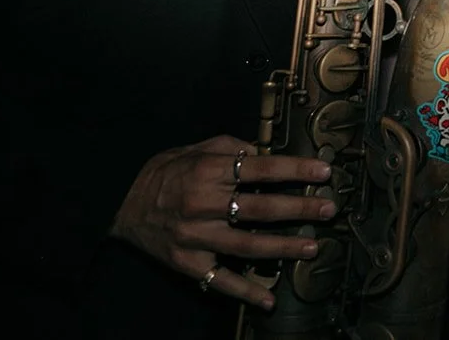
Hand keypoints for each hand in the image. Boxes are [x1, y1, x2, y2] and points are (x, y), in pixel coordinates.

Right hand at [110, 135, 334, 310]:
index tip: (324, 173)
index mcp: (208, 171)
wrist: (120, 204)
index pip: (261, 169)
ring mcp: (195, 237)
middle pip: (260, 208)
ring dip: (283, 248)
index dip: (295, 170)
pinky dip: (244, 292)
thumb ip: (234, 149)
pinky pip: (219, 280)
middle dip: (299, 209)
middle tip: (329, 209)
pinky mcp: (187, 263)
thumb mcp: (197, 148)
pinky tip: (268, 300)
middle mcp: (203, 205)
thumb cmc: (166, 172)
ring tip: (313, 247)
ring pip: (247, 245)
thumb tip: (268, 152)